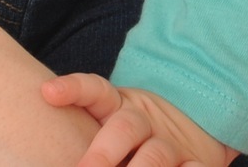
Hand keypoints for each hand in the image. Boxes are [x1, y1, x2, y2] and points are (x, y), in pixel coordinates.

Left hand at [40, 73, 232, 166]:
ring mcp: (170, 143)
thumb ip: (87, 134)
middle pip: (123, 127)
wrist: (198, 131)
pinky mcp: (196, 162)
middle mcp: (143, 121)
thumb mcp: (108, 126)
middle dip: (102, 153)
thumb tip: (50, 124)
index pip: (95, 90)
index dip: (73, 88)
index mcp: (118, 107)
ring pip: (156, 153)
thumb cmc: (134, 140)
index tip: (48, 93)